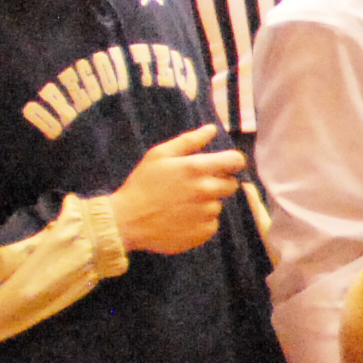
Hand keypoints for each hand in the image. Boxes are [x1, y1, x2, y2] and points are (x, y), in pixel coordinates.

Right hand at [107, 126, 246, 256]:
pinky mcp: (203, 233)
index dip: (232, 162)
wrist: (127, 221)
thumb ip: (189, 141)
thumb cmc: (142, 184)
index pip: (235, 161)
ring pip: (218, 205)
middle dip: (218, 183)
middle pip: (231, 185)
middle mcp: (206, 191)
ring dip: (206, 203)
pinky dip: (201, 221)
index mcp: (196, 169)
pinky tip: (181, 218)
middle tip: (194, 186)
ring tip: (181, 204)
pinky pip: (211, 224)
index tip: (223, 165)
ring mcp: (206, 214)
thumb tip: (212, 129)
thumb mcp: (159, 155)